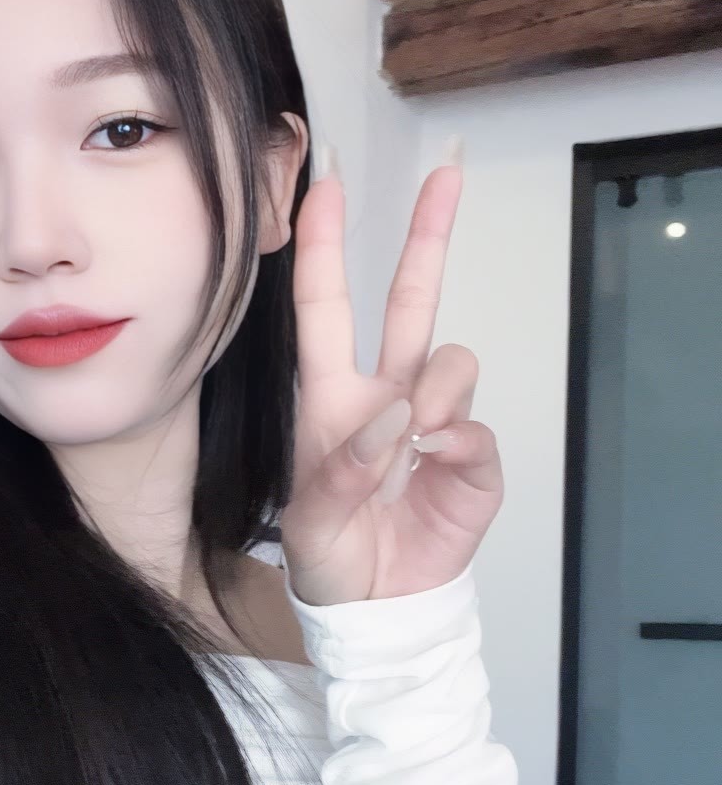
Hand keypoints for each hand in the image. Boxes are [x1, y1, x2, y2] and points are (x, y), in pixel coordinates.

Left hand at [278, 160, 503, 606]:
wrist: (376, 610)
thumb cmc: (330, 557)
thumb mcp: (310, 519)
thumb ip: (343, 468)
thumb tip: (399, 419)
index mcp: (331, 398)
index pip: (327, 305)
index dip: (326, 244)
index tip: (327, 182)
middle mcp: (386, 396)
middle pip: (411, 300)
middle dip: (428, 235)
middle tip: (446, 174)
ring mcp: (433, 425)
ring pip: (452, 360)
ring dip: (438, 389)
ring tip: (419, 436)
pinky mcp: (471, 462)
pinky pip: (475, 429)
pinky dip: (457, 444)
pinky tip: (435, 467)